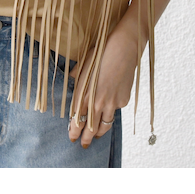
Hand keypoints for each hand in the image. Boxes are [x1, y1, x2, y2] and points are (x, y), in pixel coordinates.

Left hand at [68, 26, 146, 148]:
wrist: (122, 49)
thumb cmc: (101, 54)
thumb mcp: (83, 65)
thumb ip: (76, 77)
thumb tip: (71, 79)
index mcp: (84, 94)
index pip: (77, 118)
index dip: (74, 130)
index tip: (72, 136)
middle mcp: (97, 102)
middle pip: (90, 127)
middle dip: (86, 138)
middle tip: (83, 144)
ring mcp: (111, 103)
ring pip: (105, 124)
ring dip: (99, 132)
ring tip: (96, 136)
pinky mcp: (123, 101)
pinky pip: (116, 110)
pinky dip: (112, 110)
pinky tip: (110, 108)